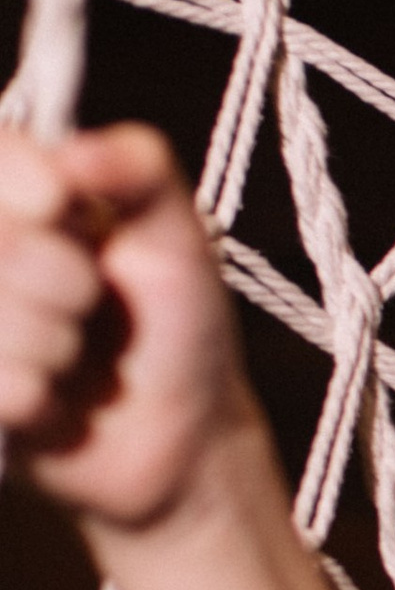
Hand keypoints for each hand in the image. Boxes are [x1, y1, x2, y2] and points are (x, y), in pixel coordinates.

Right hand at [0, 124, 259, 533]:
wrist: (183, 437)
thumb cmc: (180, 324)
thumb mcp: (180, 234)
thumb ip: (141, 169)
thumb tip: (73, 152)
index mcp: (21, 196)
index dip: (13, 178)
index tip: (58, 203)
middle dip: (61, 280)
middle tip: (92, 301)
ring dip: (53, 345)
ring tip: (80, 356)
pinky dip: (34, 396)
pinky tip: (55, 402)